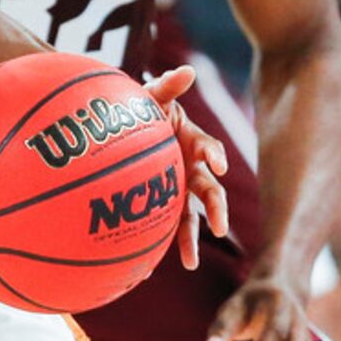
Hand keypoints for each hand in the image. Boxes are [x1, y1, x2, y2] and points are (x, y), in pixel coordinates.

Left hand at [143, 65, 228, 271]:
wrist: (121, 125)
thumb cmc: (140, 109)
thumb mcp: (151, 96)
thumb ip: (166, 85)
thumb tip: (185, 70)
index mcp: (192, 143)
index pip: (210, 150)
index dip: (215, 155)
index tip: (217, 164)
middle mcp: (190, 170)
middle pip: (208, 192)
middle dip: (216, 210)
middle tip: (220, 229)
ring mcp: (175, 190)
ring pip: (188, 217)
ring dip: (190, 240)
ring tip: (190, 263)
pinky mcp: (158, 205)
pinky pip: (159, 228)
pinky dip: (153, 248)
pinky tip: (146, 270)